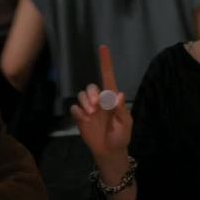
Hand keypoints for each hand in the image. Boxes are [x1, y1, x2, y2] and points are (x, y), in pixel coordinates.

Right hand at [70, 45, 131, 160]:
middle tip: (95, 106)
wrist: (109, 152)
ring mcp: (89, 108)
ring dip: (85, 102)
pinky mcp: (80, 117)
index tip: (103, 48)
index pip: (108, 77)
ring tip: (90, 114)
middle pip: (91, 87)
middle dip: (91, 93)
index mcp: (112, 99)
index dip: (105, 62)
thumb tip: (119, 94)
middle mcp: (99, 101)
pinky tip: (84, 120)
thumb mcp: (125, 124)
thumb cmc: (120, 136)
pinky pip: (75, 108)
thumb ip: (121, 109)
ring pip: (81, 95)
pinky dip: (78, 112)